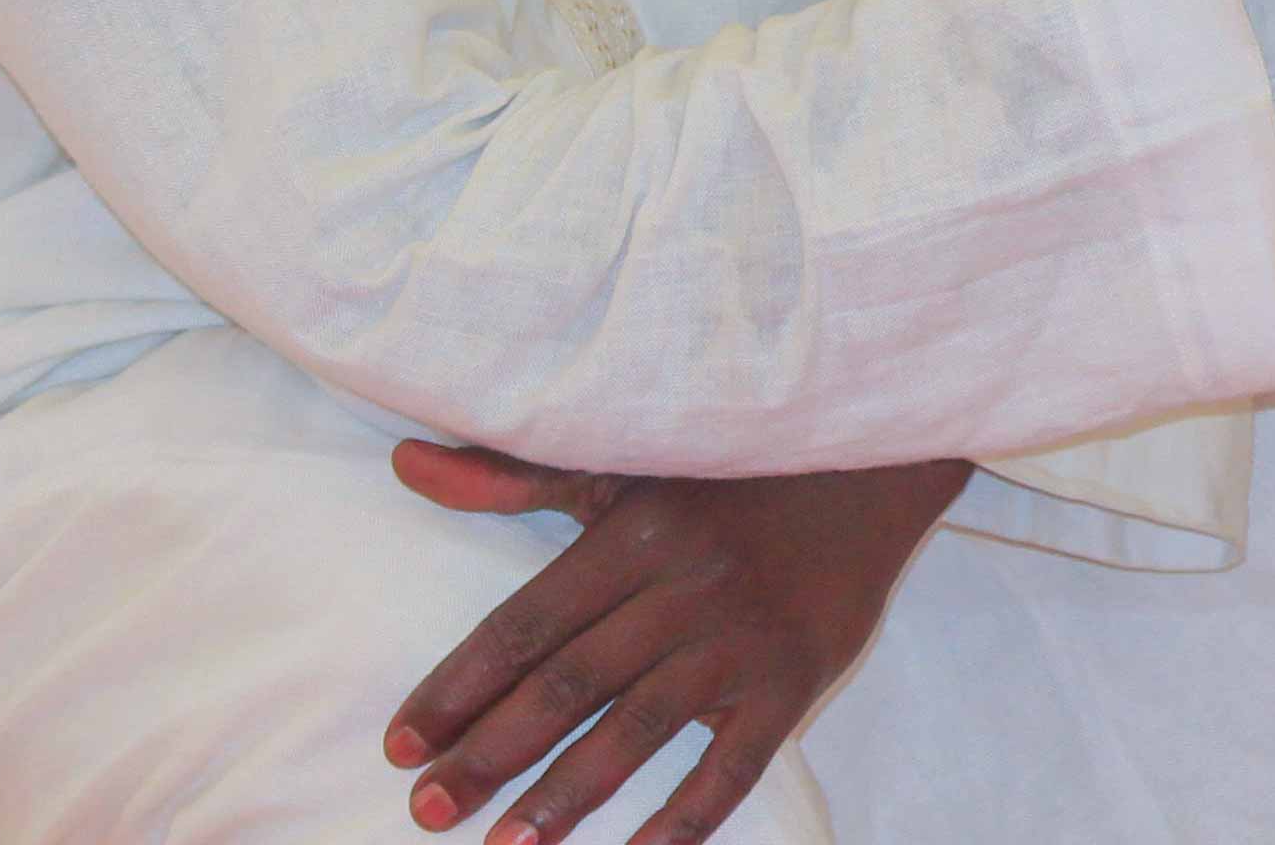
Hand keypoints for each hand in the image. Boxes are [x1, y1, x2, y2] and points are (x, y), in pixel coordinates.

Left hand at [382, 445, 967, 843]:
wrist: (873, 464)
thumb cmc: (729, 472)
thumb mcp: (623, 464)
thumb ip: (513, 476)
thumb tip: (404, 466)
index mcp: (634, 534)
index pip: (526, 625)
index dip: (458, 688)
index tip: (401, 746)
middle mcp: (683, 587)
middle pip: (569, 684)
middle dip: (491, 755)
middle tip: (429, 812)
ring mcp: (742, 638)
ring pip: (639, 727)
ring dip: (567, 795)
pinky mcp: (795, 678)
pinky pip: (737, 762)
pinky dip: (689, 816)